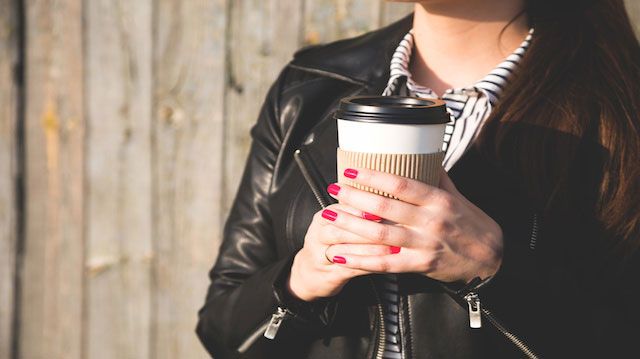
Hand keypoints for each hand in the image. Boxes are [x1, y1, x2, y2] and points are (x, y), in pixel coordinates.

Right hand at [287, 203, 393, 301]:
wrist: (313, 272)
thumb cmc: (333, 242)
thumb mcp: (338, 223)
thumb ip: (357, 212)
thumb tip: (389, 200)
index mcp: (322, 218)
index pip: (339, 209)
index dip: (360, 207)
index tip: (381, 205)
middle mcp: (318, 236)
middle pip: (338, 230)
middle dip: (364, 228)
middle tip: (387, 225)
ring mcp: (322, 256)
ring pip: (344, 251)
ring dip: (369, 248)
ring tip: (391, 246)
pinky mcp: (331, 275)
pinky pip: (350, 269)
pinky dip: (369, 266)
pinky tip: (385, 262)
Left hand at [324, 167, 503, 283]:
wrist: (491, 259)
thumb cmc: (472, 224)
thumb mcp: (457, 196)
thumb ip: (436, 178)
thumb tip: (421, 153)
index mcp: (438, 200)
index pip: (401, 184)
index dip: (373, 176)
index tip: (351, 169)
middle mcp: (430, 221)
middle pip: (385, 207)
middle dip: (354, 198)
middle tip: (333, 188)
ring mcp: (424, 245)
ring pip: (380, 235)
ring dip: (350, 226)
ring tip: (329, 217)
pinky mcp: (420, 266)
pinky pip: (385, 263)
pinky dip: (360, 260)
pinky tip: (340, 256)